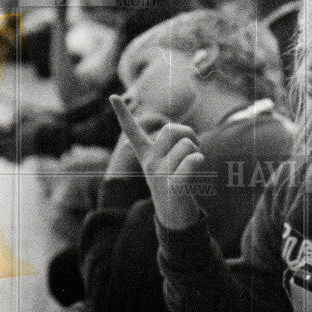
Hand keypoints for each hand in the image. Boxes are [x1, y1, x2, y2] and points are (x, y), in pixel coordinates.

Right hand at [109, 94, 204, 230]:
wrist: (174, 216)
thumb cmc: (174, 182)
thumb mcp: (167, 161)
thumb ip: (171, 144)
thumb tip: (175, 138)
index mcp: (147, 155)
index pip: (132, 131)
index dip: (123, 114)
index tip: (113, 96)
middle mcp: (150, 163)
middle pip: (171, 130)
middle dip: (188, 133)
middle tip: (193, 146)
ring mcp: (161, 175)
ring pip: (185, 145)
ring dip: (197, 151)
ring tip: (194, 163)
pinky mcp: (174, 187)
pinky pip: (190, 163)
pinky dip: (197, 160)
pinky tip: (198, 165)